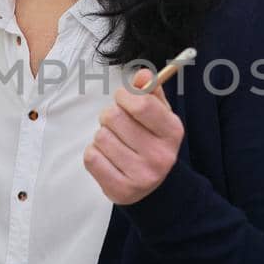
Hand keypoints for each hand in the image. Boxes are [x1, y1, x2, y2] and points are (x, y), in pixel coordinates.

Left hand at [83, 67, 184, 204]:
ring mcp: (141, 175)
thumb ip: (151, 92)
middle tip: (118, 123)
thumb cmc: (153, 142)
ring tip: (115, 142)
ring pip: (100, 136)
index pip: (141, 104)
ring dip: (102, 135)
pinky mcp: (120, 189)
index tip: (124, 98)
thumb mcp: (160, 115)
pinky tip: (108, 157)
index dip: (125, 95)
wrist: (155, 188)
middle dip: (110, 115)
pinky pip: (91, 157)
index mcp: (172, 132)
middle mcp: (160, 156)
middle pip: (114, 117)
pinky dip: (94, 153)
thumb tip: (142, 75)